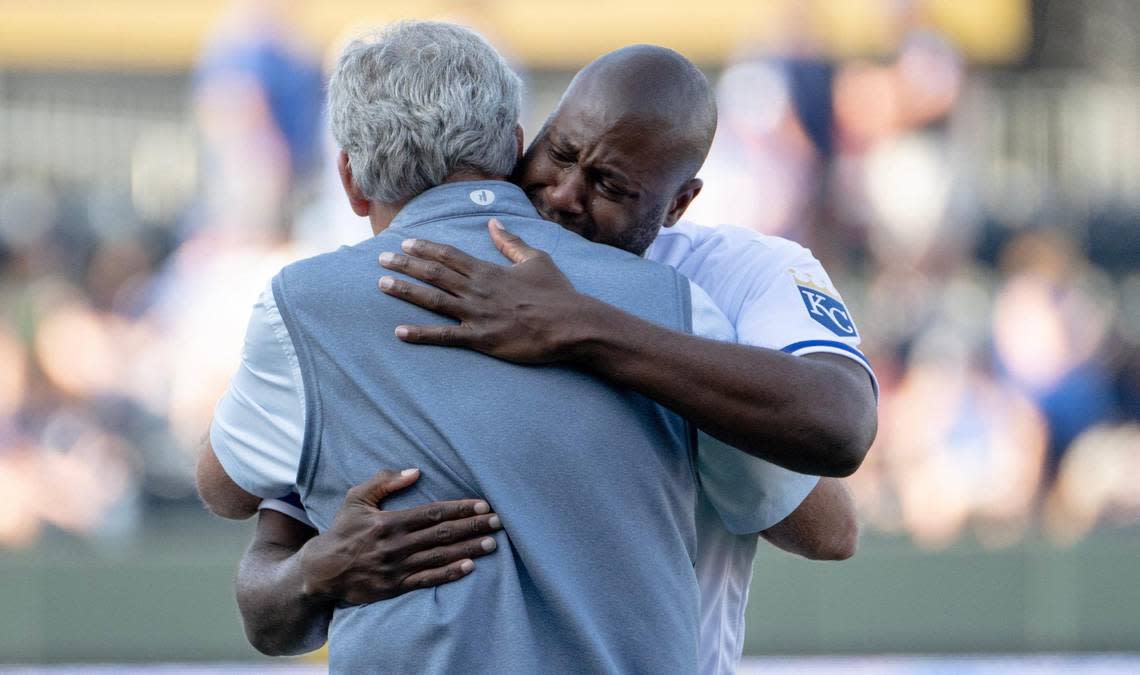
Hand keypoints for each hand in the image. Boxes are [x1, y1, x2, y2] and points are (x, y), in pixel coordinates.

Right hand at [298, 468, 501, 604]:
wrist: (320, 572)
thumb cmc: (341, 532)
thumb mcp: (356, 499)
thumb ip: (384, 482)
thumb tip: (415, 471)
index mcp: (389, 522)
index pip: (432, 513)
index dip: (460, 509)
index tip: (483, 505)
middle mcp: (396, 545)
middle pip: (442, 534)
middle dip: (472, 527)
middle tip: (498, 521)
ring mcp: (397, 568)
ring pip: (439, 556)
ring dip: (468, 549)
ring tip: (492, 543)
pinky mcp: (395, 587)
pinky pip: (427, 580)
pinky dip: (449, 573)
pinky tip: (469, 567)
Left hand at [377, 218, 604, 363]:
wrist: (571, 324)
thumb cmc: (557, 293)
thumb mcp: (536, 260)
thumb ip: (510, 242)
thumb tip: (492, 223)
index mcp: (489, 270)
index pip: (449, 255)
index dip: (424, 249)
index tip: (404, 244)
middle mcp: (477, 289)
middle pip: (434, 273)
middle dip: (405, 265)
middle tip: (381, 259)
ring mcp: (477, 314)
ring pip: (433, 299)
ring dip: (405, 291)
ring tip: (381, 285)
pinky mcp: (481, 338)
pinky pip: (445, 336)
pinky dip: (421, 334)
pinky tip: (400, 332)